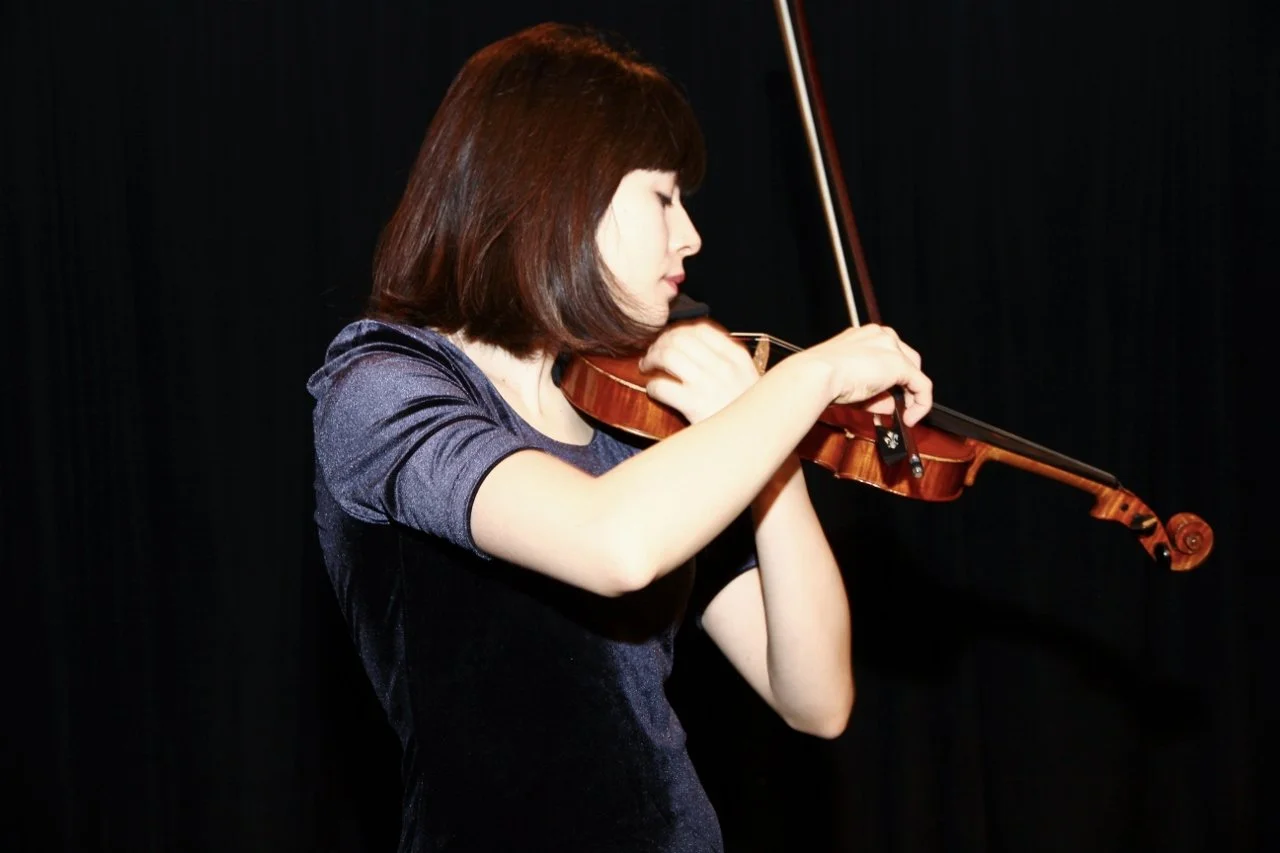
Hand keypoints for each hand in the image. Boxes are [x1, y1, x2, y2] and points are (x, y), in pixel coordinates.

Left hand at [638, 320, 760, 423]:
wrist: (752, 443)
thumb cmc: (746, 415)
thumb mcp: (748, 381)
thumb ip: (727, 363)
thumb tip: (694, 347)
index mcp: (737, 358)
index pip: (701, 330)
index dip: (678, 332)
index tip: (669, 341)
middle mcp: (724, 367)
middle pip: (680, 339)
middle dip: (660, 344)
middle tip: (652, 355)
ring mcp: (709, 385)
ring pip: (667, 356)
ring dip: (651, 360)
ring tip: (646, 368)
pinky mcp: (694, 406)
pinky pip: (662, 386)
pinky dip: (652, 387)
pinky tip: (653, 392)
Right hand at [803, 324, 932, 425]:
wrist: (816, 375)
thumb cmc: (821, 376)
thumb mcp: (852, 386)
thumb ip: (875, 395)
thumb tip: (890, 406)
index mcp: (865, 336)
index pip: (889, 354)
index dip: (893, 380)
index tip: (888, 397)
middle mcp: (880, 336)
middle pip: (907, 360)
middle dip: (905, 386)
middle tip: (900, 407)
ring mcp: (891, 347)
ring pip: (915, 372)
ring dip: (912, 396)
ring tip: (903, 415)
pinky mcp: (900, 364)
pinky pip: (922, 386)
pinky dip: (921, 404)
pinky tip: (910, 418)